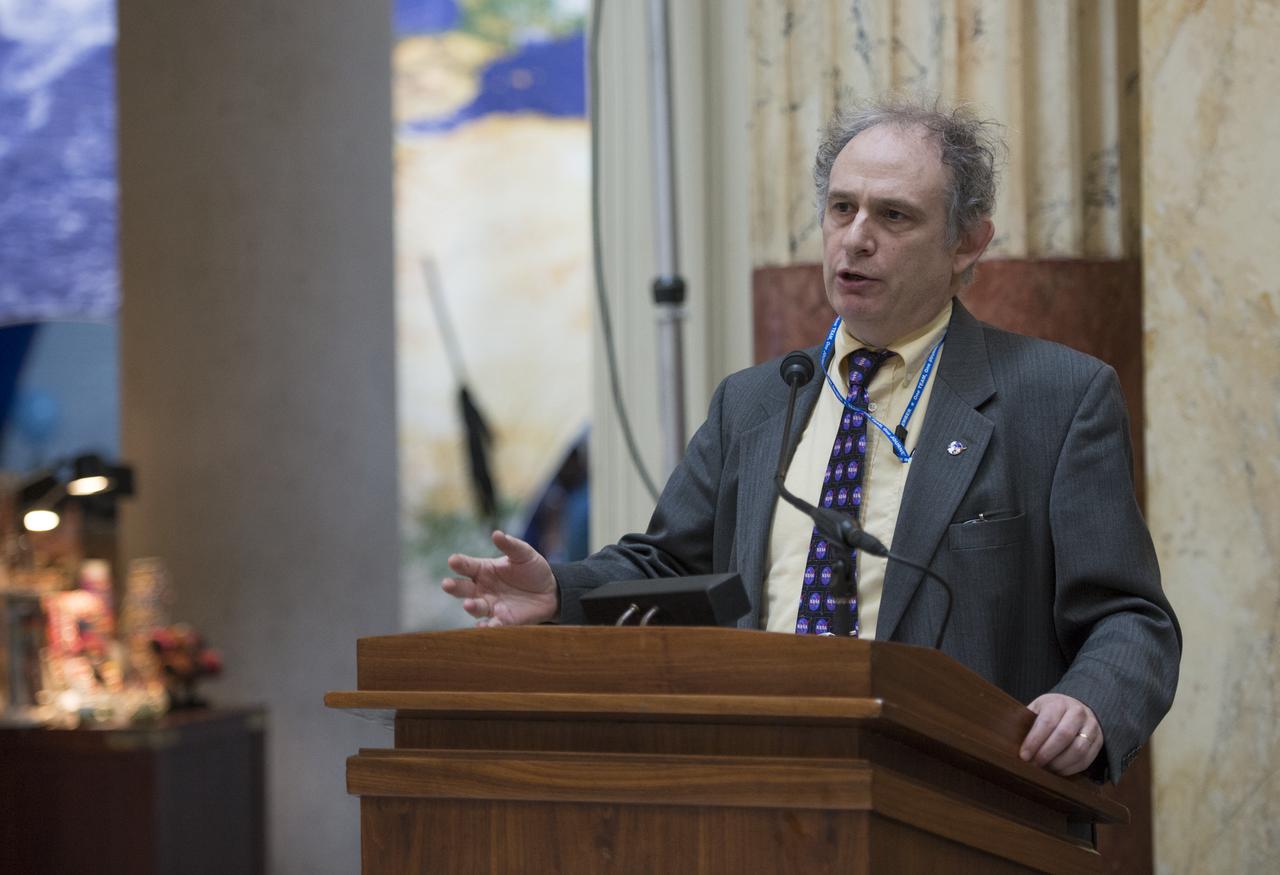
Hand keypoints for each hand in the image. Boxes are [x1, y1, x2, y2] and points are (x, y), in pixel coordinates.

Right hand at [442, 531, 557, 626]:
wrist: (549, 591)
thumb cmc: (532, 569)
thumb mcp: (523, 554)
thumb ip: (510, 545)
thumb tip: (496, 534)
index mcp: (484, 570)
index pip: (467, 566)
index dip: (459, 563)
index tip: (452, 561)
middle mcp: (482, 589)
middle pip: (463, 588)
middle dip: (454, 587)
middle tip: (446, 584)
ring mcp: (490, 605)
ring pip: (475, 607)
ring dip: (470, 606)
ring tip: (468, 604)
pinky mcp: (502, 620)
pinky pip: (492, 624)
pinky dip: (486, 627)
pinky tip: (483, 627)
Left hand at [1019, 693, 1103, 776]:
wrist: (1076, 707)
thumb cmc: (1050, 711)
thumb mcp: (1037, 709)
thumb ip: (1026, 721)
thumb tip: (1009, 739)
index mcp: (1059, 703)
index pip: (1047, 722)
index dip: (1034, 741)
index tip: (1024, 755)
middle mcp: (1078, 712)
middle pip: (1063, 736)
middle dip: (1046, 754)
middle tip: (1034, 765)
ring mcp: (1091, 727)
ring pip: (1078, 749)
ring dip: (1059, 764)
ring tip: (1046, 769)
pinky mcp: (1098, 741)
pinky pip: (1086, 759)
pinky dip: (1071, 769)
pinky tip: (1058, 771)